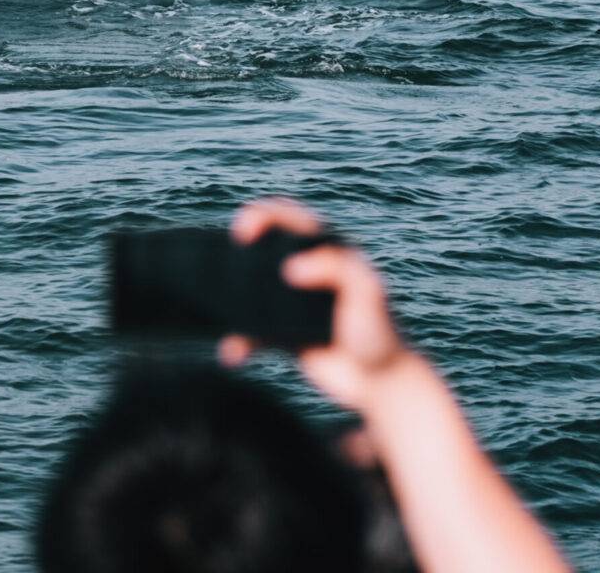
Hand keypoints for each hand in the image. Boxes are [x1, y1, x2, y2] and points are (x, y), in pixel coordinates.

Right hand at [219, 198, 410, 411]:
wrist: (381, 384)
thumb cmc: (380, 333)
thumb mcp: (368, 293)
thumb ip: (336, 268)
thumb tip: (291, 268)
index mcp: (328, 252)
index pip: (292, 219)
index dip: (265, 214)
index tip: (244, 229)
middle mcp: (307, 272)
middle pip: (264, 248)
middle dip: (238, 247)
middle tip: (228, 254)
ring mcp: (292, 303)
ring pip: (251, 290)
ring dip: (231, 297)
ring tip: (218, 306)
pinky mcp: (283, 334)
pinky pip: (251, 332)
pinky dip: (239, 341)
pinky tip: (232, 352)